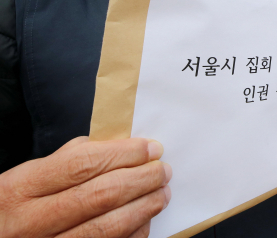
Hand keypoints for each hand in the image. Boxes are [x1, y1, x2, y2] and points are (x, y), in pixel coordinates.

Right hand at [0, 137, 171, 237]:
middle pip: (100, 196)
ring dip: (144, 206)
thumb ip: (70, 159)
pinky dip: (134, 232)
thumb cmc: (15, 207)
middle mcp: (28, 223)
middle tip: (163, 169)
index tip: (150, 148)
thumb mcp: (28, 178)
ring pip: (108, 227)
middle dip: (141, 179)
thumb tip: (120, 146)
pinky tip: (145, 219)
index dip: (123, 154)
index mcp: (18, 189)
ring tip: (162, 192)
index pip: (82, 165)